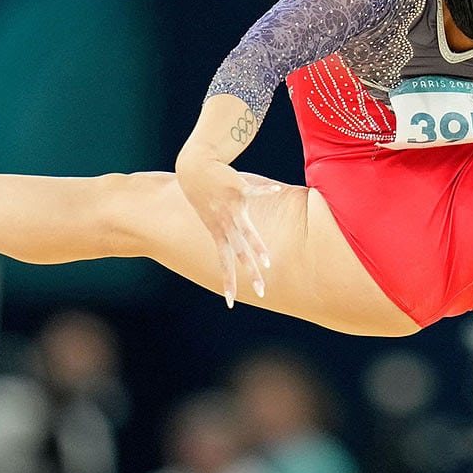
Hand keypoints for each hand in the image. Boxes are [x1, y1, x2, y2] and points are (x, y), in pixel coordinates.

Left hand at [175, 156, 275, 307]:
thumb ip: (226, 226)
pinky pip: (255, 192)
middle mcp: (226, 223)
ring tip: (268, 262)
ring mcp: (233, 208)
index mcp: (218, 231)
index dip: (227, 282)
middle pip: (240, 254)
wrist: (195, 169)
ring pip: (247, 232)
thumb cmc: (204, 191)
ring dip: (258, 248)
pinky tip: (277, 191)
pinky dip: (266, 191)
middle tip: (261, 292)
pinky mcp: (238, 189)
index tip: (230, 303)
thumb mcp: (212, 214)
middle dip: (251, 273)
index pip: (224, 262)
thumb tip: (237, 234)